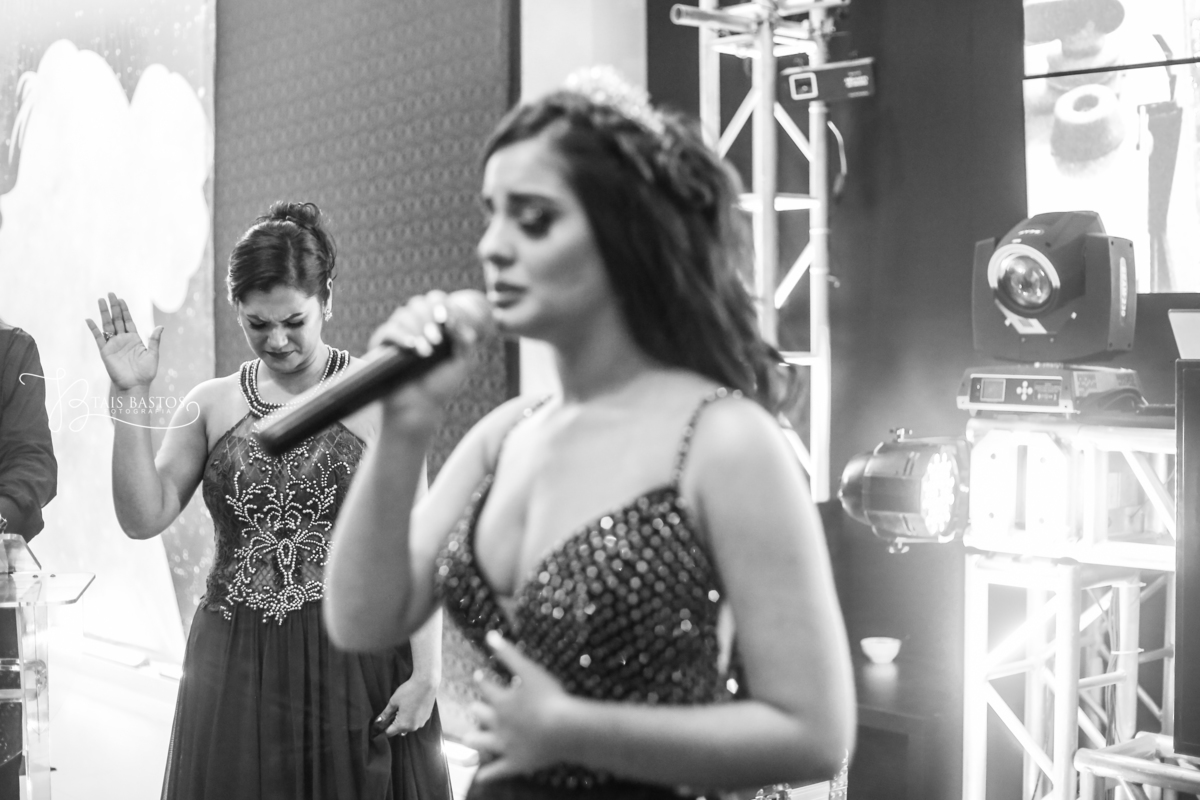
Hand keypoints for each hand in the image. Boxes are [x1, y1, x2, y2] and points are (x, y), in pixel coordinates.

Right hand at [85, 293, 163, 390]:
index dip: (125, 310)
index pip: (128, 320)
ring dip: (103, 313)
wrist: (135, 385)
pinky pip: (98, 338)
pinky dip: (93, 329)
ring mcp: (113, 344)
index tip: (121, 299)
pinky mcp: (105, 351)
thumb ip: (155, 340)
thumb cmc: (146, 372)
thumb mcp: (153, 354)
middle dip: (114, 307)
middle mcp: (122, 339)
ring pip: (107, 325)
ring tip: (100, 300)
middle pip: (117, 319)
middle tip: (110, 293)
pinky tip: (89, 320)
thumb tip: (161, 326)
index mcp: (134, 339)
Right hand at [368, 290, 489, 430]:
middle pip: (418, 303)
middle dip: (429, 319)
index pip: (435, 299)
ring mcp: (398, 333)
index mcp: (434, 324)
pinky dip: (401, 336)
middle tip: (438, 341)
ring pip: (403, 314)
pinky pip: (388, 331)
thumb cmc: (440, 385)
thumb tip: (454, 319)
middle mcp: (415, 324)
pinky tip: (412, 347)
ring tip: (427, 353)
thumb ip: (464, 340)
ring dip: (417, 330)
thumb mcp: (462, 363)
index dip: (441, 304)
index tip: (445, 318)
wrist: (419, 407)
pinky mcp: (382, 346)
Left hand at [376, 675, 437, 737]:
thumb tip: (378, 721)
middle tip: (393, 712)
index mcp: (403, 725)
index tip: (381, 723)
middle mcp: (413, 727)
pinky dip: (412, 717)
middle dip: (394, 724)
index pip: (389, 733)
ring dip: (404, 721)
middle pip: (399, 731)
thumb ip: (385, 714)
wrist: (426, 683)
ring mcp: (421, 723)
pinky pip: (416, 721)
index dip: (383, 729)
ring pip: (408, 726)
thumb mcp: (393, 702)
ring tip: (403, 708)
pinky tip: (411, 706)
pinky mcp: (427, 717)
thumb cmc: (408, 691)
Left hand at [465, 631, 578, 781]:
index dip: (482, 680)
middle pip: (480, 714)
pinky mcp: (515, 763)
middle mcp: (498, 723)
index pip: (486, 687)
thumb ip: (509, 653)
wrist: (563, 729)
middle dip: (477, 709)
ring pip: (481, 743)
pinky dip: (487, 774)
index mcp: (501, 700)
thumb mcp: (529, 669)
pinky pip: (497, 771)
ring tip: (469, 738)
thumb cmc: (549, 697)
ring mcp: (505, 745)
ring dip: (474, 739)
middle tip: (475, 707)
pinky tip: (480, 776)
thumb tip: (489, 634)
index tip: (478, 676)